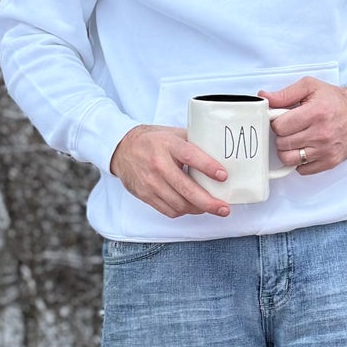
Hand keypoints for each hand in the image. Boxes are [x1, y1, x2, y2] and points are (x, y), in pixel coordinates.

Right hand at [109, 125, 231, 218]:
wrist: (122, 149)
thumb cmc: (153, 141)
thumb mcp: (173, 134)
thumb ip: (194, 142)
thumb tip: (221, 153)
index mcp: (169, 145)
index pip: (191, 157)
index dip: (208, 167)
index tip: (224, 176)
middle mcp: (159, 164)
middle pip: (187, 189)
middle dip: (209, 202)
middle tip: (224, 208)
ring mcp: (151, 182)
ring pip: (179, 205)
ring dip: (198, 209)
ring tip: (210, 207)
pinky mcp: (145, 195)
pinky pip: (169, 210)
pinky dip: (183, 211)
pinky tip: (191, 207)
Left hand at [260, 78, 346, 174]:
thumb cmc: (335, 100)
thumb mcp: (310, 87)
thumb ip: (285, 94)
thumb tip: (264, 97)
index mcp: (315, 113)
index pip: (280, 127)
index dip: (276, 123)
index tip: (282, 119)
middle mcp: (321, 133)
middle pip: (283, 143)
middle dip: (282, 135)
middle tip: (290, 128)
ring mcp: (326, 150)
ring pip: (289, 159)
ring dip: (287, 150)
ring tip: (294, 140)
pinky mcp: (330, 161)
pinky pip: (302, 169)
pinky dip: (299, 161)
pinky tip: (305, 148)